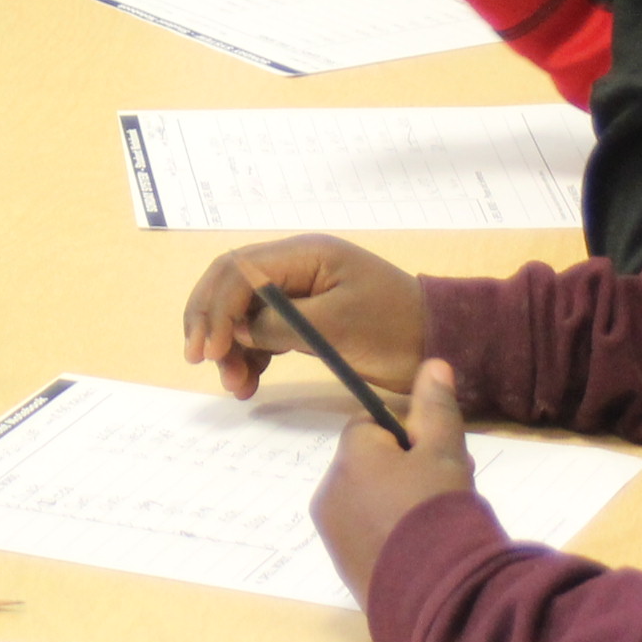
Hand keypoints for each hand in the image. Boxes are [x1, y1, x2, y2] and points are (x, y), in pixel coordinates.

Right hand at [182, 234, 425, 398]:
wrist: (439, 342)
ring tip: (236, 386)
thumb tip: (237, 331)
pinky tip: (249, 382)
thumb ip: (282, 325)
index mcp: (304, 255)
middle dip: (211, 322)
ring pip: (243, 312)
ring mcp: (300, 292)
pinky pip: (263, 331)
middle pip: (232, 286)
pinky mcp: (306, 318)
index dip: (216, 308)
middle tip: (202, 360)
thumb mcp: (338, 326)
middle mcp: (296, 266)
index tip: (210, 350)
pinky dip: (250, 355)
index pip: (239, 271)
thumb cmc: (394, 328)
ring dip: (230, 346)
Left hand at [310, 361, 476, 596]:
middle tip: (446, 489)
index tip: (438, 455)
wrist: (434, 594)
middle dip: (406, 469)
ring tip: (437, 522)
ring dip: (397, 502)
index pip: (372, 425)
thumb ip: (436, 406)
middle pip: (369, 464)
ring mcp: (332, 532)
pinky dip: (389, 535)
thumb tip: (433, 363)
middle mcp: (329, 489)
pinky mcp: (343, 566)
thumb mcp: (445, 451)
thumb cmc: (438, 511)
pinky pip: (366, 534)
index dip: (409, 435)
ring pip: (367, 499)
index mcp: (349, 455)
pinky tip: (421, 549)